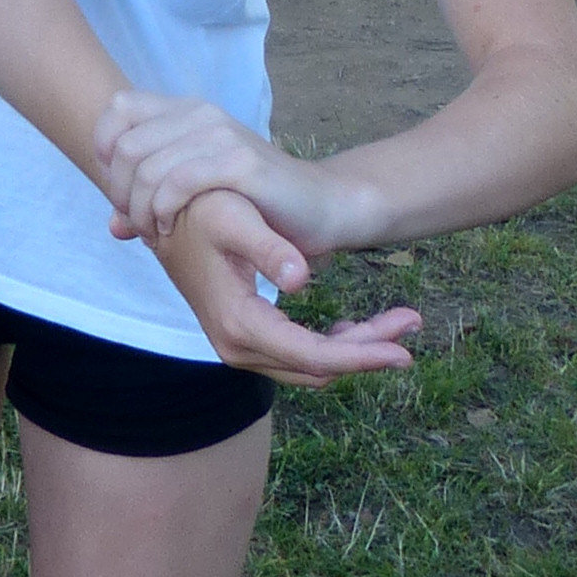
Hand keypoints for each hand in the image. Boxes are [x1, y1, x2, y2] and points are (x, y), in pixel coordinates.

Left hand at [98, 89, 348, 255]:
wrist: (318, 207)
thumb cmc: (254, 202)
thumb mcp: (196, 197)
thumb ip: (151, 204)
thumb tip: (113, 228)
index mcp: (187, 111)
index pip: (119, 107)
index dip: (104, 147)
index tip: (118, 187)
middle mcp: (202, 114)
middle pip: (125, 146)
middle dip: (120, 193)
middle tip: (137, 222)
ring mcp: (222, 135)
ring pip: (147, 169)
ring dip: (140, 210)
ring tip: (155, 231)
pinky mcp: (240, 163)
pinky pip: (179, 182)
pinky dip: (163, 211)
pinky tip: (170, 228)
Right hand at [152, 189, 419, 388]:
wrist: (164, 216)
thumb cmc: (200, 209)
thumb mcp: (234, 217)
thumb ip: (269, 248)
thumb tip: (303, 281)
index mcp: (239, 323)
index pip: (312, 356)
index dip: (362, 355)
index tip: (405, 349)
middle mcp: (236, 346)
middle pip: (316, 366)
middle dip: (369, 350)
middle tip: (413, 322)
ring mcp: (237, 346)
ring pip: (309, 365)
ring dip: (354, 349)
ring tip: (398, 321)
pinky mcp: (243, 339)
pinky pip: (295, 357)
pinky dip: (330, 346)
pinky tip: (353, 327)